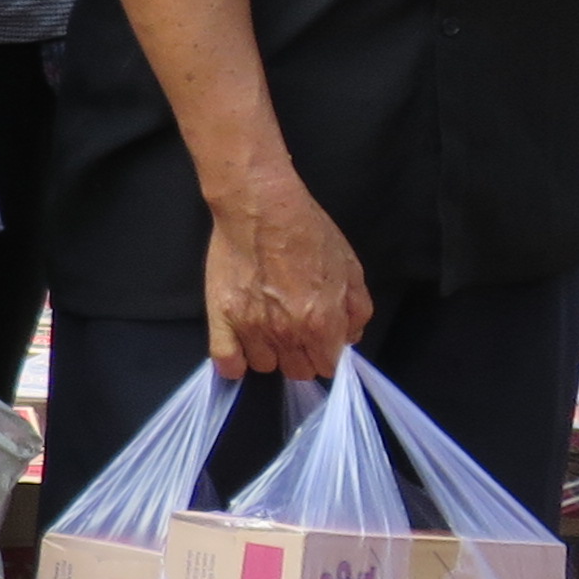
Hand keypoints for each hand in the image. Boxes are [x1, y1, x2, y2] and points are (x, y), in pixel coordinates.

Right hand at [203, 165, 374, 382]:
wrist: (260, 207)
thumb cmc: (308, 232)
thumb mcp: (350, 267)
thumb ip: (357, 309)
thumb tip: (349, 336)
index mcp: (323, 323)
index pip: (328, 366)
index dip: (327, 352)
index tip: (321, 339)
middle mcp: (288, 334)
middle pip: (297, 371)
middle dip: (301, 355)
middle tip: (296, 330)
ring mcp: (252, 328)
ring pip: (264, 366)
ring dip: (270, 352)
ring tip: (268, 328)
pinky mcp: (222, 318)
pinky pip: (226, 362)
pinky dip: (234, 362)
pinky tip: (240, 347)